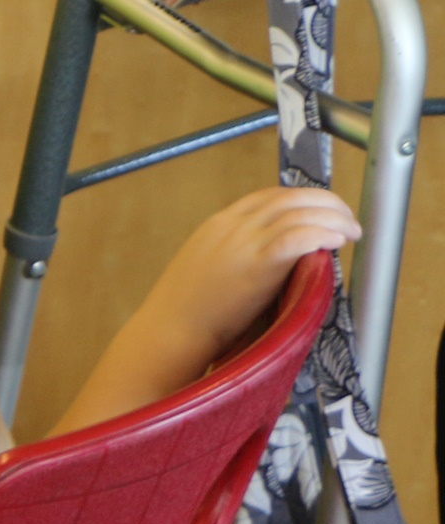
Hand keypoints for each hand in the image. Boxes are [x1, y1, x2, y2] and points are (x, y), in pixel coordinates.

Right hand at [143, 187, 359, 367]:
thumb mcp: (205, 266)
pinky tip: (337, 241)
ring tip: (351, 233)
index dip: (302, 198)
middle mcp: (233, 226)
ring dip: (334, 218)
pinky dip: (321, 233)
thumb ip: (231, 254)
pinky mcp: (258, 265)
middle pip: (290, 197)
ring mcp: (244, 243)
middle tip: (346, 221)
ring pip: (299, 212)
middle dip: (327, 203)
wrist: (172, 327)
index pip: (269, 196)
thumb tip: (265, 259)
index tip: (323, 212)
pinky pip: (297, 237)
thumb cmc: (187, 309)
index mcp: (219, 224)